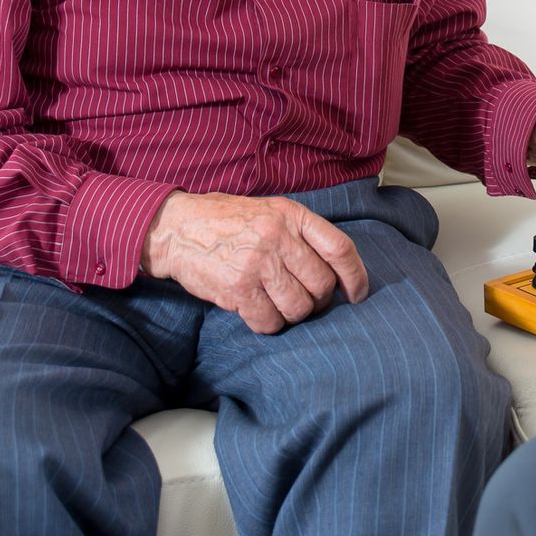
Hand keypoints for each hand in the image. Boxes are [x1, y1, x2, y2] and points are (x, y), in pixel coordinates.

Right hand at [141, 191, 367, 333]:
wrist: (179, 228)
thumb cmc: (230, 222)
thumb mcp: (271, 212)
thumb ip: (303, 234)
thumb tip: (339, 272)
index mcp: (292, 215)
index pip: (340, 249)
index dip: (356, 277)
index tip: (357, 295)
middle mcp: (278, 237)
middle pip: (322, 285)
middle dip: (317, 300)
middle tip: (300, 298)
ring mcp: (258, 263)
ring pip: (299, 308)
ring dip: (291, 314)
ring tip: (274, 301)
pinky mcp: (238, 288)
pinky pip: (270, 322)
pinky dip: (267, 323)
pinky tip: (255, 309)